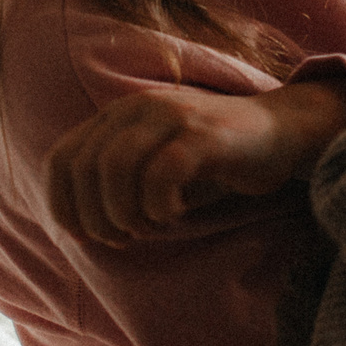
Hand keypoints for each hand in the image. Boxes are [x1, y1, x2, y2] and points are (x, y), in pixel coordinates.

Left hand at [46, 79, 345, 241]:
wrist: (284, 132)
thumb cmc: (215, 159)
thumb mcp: (156, 164)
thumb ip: (117, 182)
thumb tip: (77, 226)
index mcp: (120, 114)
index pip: (62, 158)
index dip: (62, 203)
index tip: (82, 236)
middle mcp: (139, 107)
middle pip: (85, 168)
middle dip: (94, 216)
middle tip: (121, 238)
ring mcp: (172, 116)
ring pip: (116, 168)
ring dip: (123, 212)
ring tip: (146, 228)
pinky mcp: (203, 133)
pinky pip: (161, 174)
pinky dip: (157, 205)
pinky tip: (173, 215)